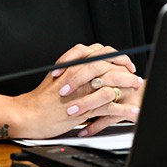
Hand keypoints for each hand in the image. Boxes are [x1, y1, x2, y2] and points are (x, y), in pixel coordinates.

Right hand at [10, 43, 142, 138]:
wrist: (29, 114)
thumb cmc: (42, 98)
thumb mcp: (57, 77)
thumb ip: (73, 69)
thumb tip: (87, 66)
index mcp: (73, 65)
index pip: (100, 52)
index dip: (116, 56)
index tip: (124, 62)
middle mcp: (79, 74)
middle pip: (109, 64)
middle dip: (125, 68)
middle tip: (134, 74)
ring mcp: (82, 91)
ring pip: (111, 83)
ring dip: (127, 86)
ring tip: (137, 90)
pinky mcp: (84, 109)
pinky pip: (109, 107)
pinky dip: (124, 109)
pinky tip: (133, 111)